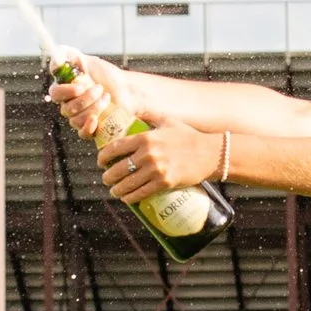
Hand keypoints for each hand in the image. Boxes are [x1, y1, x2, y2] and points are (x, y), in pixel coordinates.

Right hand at [48, 52, 132, 139]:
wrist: (127, 90)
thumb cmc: (107, 76)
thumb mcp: (91, 62)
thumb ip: (74, 57)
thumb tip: (63, 54)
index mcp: (66, 90)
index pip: (55, 93)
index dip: (65, 91)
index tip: (80, 86)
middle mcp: (70, 105)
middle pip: (66, 109)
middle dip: (85, 99)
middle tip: (100, 88)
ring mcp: (79, 118)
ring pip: (75, 120)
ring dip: (93, 108)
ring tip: (106, 97)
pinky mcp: (91, 128)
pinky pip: (82, 133)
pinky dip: (88, 127)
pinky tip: (96, 119)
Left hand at [99, 123, 221, 203]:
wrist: (209, 153)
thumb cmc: (188, 136)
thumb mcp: (167, 121)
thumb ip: (150, 116)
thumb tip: (135, 111)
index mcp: (146, 137)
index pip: (116, 147)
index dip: (103, 156)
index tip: (100, 161)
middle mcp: (148, 153)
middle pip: (118, 168)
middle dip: (108, 176)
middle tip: (106, 179)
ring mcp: (156, 169)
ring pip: (127, 184)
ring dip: (116, 190)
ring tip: (114, 191)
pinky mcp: (164, 182)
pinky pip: (141, 193)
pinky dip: (130, 197)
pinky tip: (126, 198)